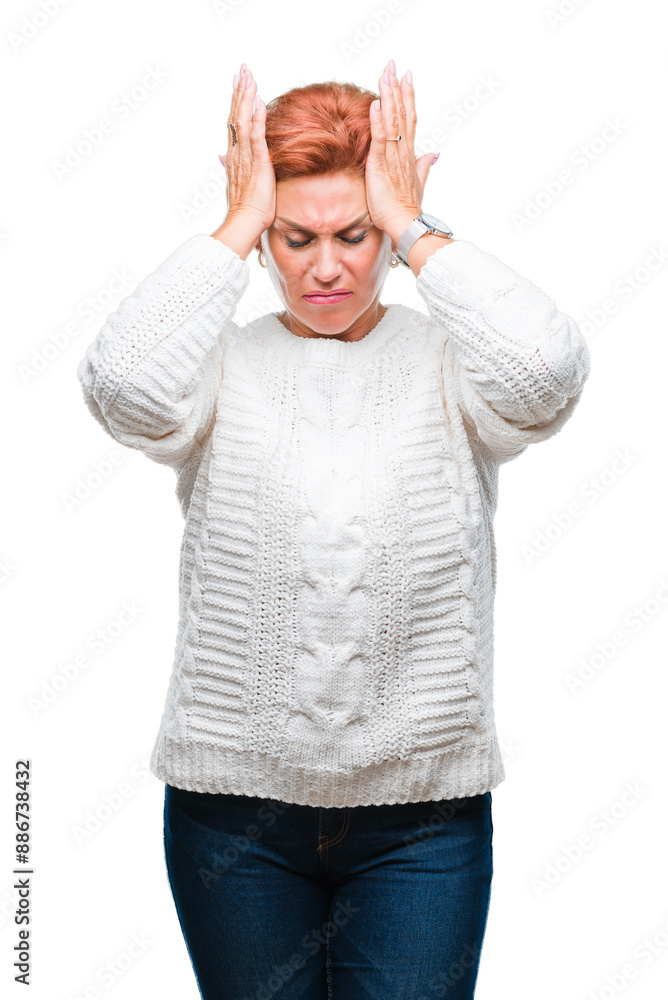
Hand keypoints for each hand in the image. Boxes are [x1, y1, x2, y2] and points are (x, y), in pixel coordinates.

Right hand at [219, 62, 275, 233]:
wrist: (245, 222)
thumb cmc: (246, 207)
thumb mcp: (238, 182)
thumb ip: (230, 165)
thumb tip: (220, 155)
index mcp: (234, 155)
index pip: (234, 122)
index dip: (236, 101)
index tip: (238, 81)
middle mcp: (236, 152)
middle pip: (236, 115)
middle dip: (240, 91)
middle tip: (243, 69)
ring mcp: (245, 157)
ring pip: (244, 121)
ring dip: (247, 98)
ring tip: (249, 77)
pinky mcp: (257, 164)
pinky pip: (256, 137)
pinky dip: (258, 119)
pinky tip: (259, 103)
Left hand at [365, 60, 436, 242]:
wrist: (405, 225)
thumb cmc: (407, 208)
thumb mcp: (417, 182)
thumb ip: (424, 166)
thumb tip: (434, 154)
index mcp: (409, 153)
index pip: (409, 119)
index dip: (408, 97)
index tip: (406, 77)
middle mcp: (404, 151)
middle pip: (402, 113)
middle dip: (397, 88)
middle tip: (394, 65)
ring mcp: (394, 157)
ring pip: (392, 121)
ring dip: (389, 97)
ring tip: (385, 75)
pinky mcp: (382, 166)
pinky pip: (381, 139)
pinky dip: (378, 121)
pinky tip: (376, 103)